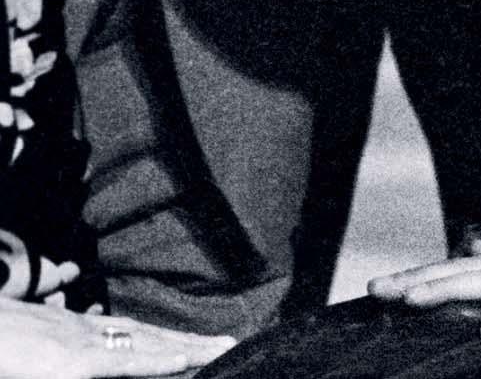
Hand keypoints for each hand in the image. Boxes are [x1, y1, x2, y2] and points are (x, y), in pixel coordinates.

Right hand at [0, 297, 232, 376]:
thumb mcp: (34, 344)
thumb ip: (63, 341)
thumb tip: (86, 351)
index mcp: (79, 330)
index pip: (135, 333)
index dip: (169, 339)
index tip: (201, 343)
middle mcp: (88, 332)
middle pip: (151, 336)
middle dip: (192, 343)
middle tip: (231, 344)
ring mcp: (82, 347)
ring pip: (147, 346)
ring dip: (188, 350)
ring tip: (223, 350)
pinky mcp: (72, 365)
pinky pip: (120, 362)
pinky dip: (154, 362)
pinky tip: (183, 362)